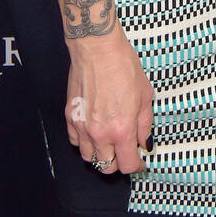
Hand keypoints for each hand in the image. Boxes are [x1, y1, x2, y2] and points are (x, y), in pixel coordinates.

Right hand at [65, 28, 153, 175]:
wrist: (98, 49)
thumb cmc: (124, 67)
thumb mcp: (145, 95)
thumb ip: (144, 124)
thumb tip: (145, 143)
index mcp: (121, 129)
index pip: (127, 165)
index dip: (136, 166)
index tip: (139, 161)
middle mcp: (100, 133)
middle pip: (106, 166)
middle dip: (118, 163)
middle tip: (125, 151)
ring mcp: (82, 127)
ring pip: (88, 157)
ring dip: (100, 154)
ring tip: (109, 142)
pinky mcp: (70, 117)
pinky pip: (75, 141)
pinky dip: (84, 143)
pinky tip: (93, 132)